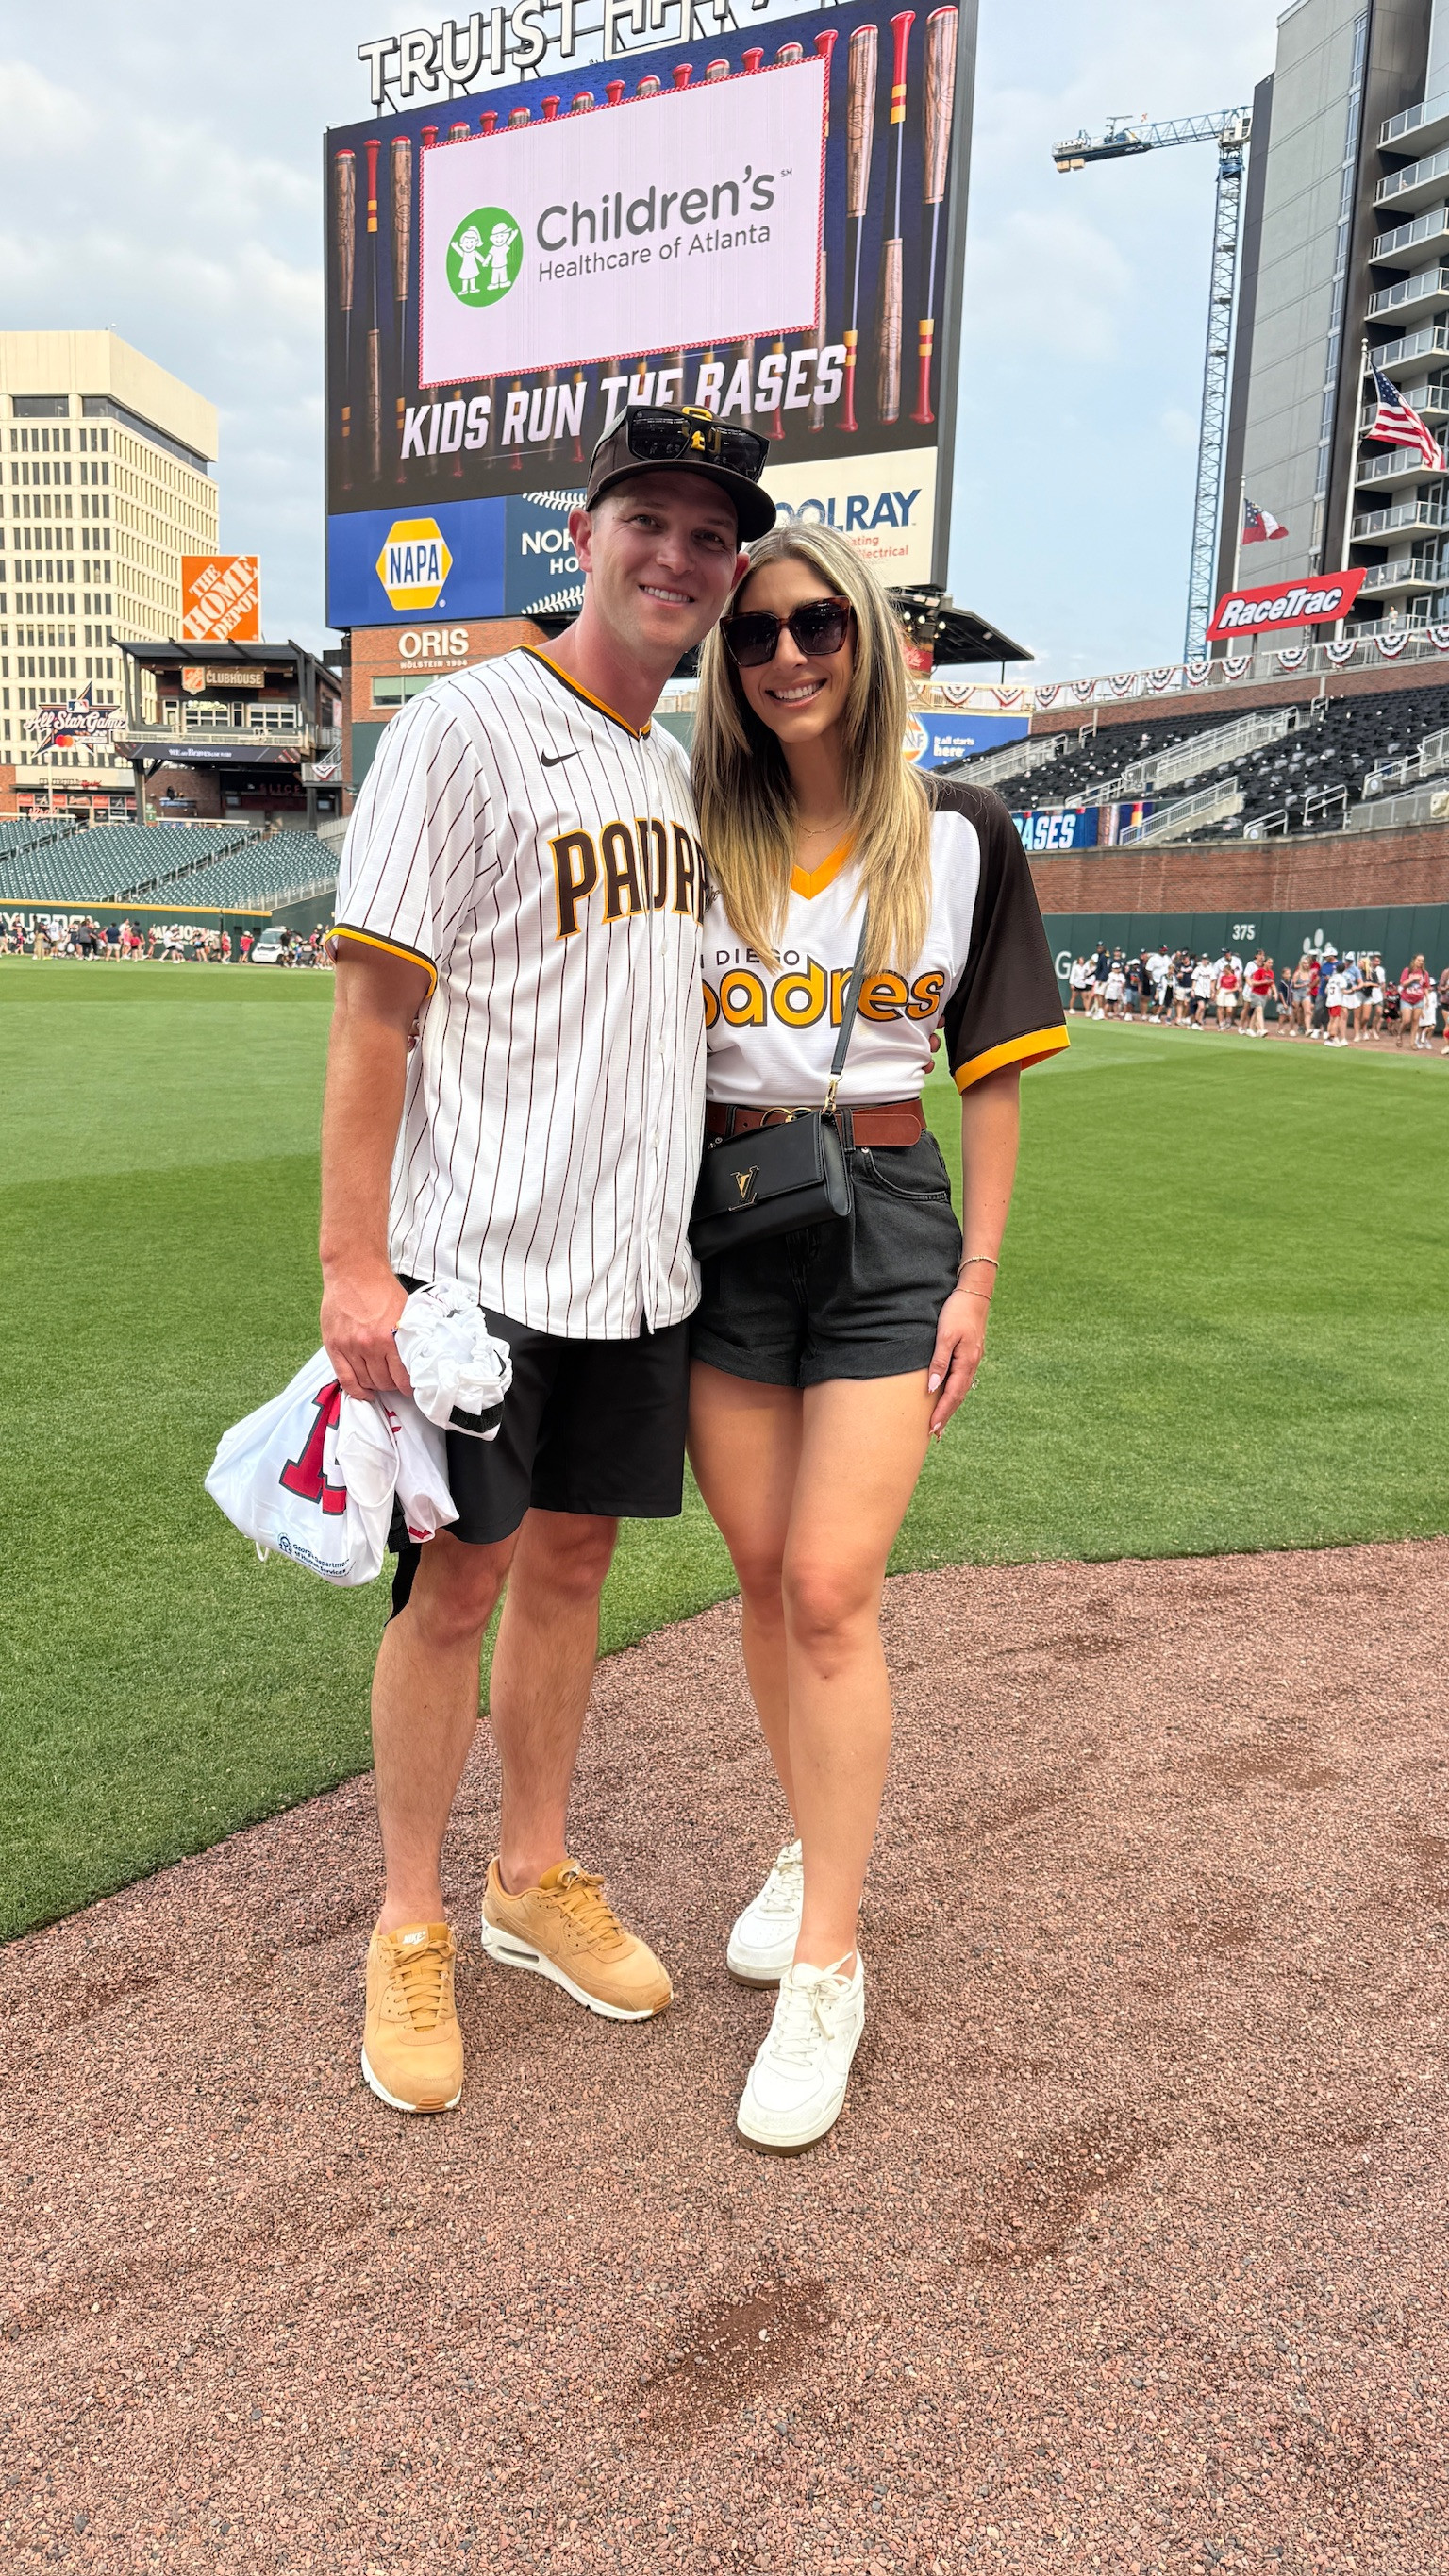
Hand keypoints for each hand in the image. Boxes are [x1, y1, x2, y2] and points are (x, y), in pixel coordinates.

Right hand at [320, 1261, 411, 1400]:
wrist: (353, 1271)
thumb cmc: (380, 1288)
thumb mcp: (404, 1312)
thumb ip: (407, 1337)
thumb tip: (417, 1358)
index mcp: (390, 1338)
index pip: (402, 1377)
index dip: (408, 1387)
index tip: (410, 1389)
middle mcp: (369, 1345)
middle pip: (383, 1382)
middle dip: (392, 1385)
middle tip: (396, 1382)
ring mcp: (349, 1346)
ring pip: (365, 1382)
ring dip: (375, 1386)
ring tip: (381, 1383)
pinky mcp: (333, 1345)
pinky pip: (344, 1378)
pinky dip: (355, 1390)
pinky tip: (364, 1392)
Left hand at [925, 1285, 990, 1436]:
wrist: (974, 1292)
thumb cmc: (957, 1311)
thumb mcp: (944, 1335)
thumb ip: (939, 1362)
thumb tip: (932, 1388)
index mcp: (967, 1362)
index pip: (953, 1395)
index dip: (942, 1413)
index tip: (931, 1429)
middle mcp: (972, 1364)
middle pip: (958, 1396)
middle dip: (946, 1415)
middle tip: (933, 1434)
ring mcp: (972, 1359)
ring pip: (960, 1389)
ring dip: (950, 1406)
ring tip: (939, 1422)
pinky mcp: (970, 1354)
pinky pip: (961, 1379)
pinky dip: (953, 1392)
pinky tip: (947, 1396)